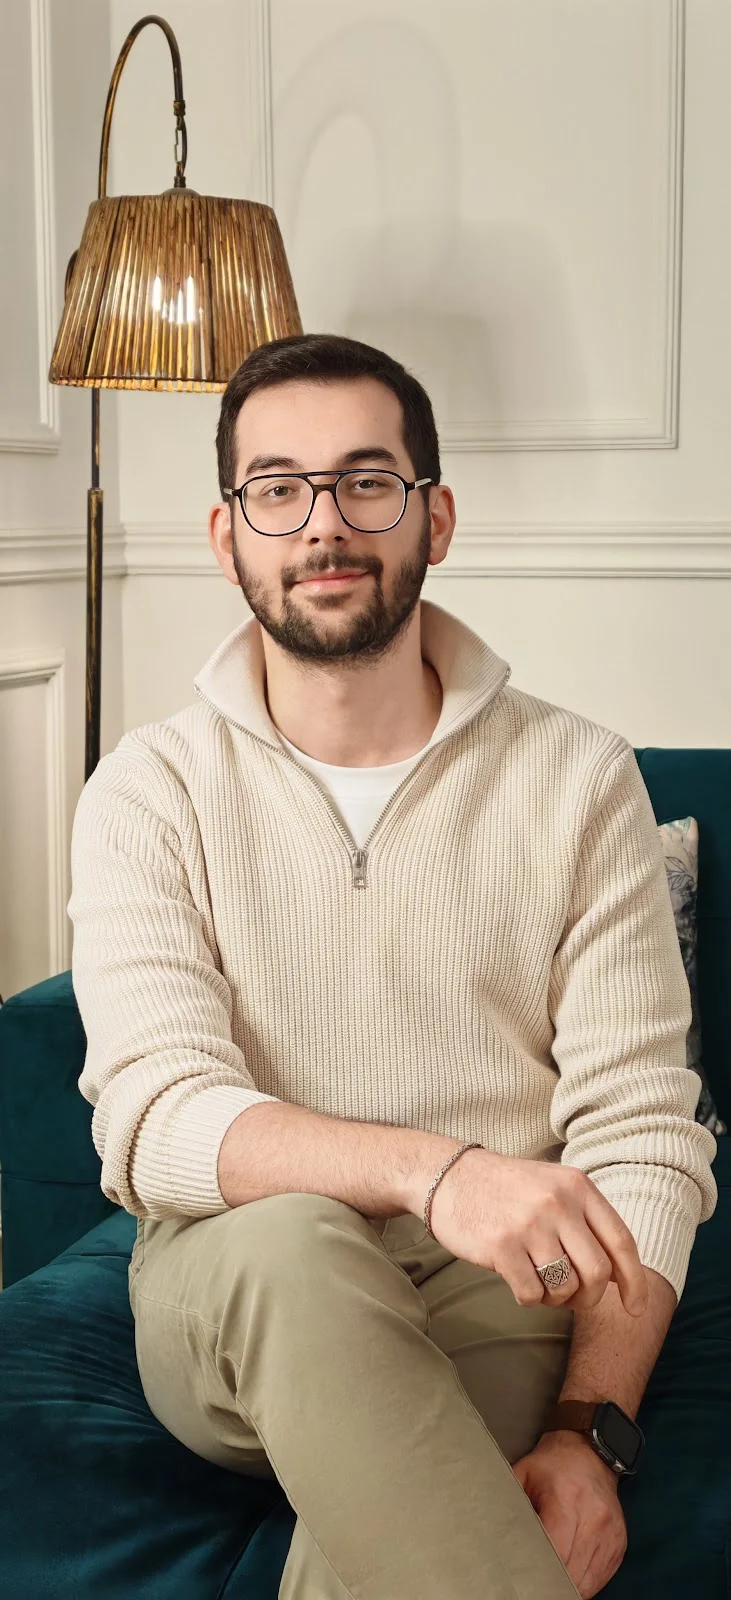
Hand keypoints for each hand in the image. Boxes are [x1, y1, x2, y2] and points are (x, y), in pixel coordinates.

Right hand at [424, 1146, 648, 1315]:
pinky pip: (532, 1295)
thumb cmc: (507, 1189)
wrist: (449, 1175)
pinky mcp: (501, 1246)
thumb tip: (623, 1276)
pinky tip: (518, 1279)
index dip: (635, 1281)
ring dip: (557, 1299)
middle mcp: (558, 1202)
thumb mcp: (554, 1188)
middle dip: (591, 1297)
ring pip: (565, 1288)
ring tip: (541, 1284)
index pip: (621, 1241)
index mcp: (578, 1186)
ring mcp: (529, 1224)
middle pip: (598, 1272)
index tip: (635, 1308)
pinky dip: (530, 1298)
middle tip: (575, 1299)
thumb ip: (587, 1222)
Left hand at [512, 1432, 626, 1597]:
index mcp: (566, 1500)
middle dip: (551, 1581)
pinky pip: (600, 1578)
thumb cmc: (553, 1465)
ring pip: (587, 1582)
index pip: (555, 1554)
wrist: (590, 1453)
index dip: (539, 1570)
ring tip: (551, 1578)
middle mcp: (594, 1519)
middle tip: (535, 1580)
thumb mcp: (523, 1474)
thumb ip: (510, 1504)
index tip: (527, 1573)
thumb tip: (490, 1530)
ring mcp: (610, 1533)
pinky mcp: (619, 1542)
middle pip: (571, 1573)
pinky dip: (584, 1582)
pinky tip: (570, 1575)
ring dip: (568, 1585)